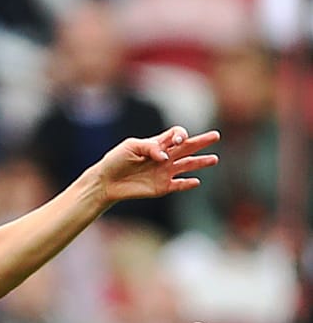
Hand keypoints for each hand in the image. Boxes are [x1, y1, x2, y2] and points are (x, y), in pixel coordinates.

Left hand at [93, 126, 219, 204]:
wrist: (106, 181)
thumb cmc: (116, 160)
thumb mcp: (130, 147)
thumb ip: (150, 147)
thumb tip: (166, 156)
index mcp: (157, 144)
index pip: (176, 135)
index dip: (180, 135)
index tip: (177, 140)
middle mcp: (165, 157)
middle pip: (187, 148)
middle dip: (201, 142)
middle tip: (216, 135)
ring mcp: (165, 172)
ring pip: (187, 165)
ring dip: (200, 162)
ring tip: (214, 159)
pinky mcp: (162, 186)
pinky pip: (178, 185)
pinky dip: (187, 183)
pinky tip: (196, 181)